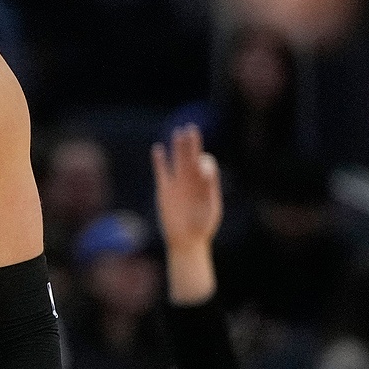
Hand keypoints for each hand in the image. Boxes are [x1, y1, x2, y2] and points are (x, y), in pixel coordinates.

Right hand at [151, 124, 221, 304]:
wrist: (186, 240)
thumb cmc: (202, 226)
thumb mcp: (210, 206)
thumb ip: (209, 188)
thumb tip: (207, 170)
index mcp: (205, 184)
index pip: (206, 164)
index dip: (205, 161)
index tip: (203, 165)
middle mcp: (191, 182)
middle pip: (191, 158)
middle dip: (191, 144)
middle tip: (191, 128)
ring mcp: (177, 185)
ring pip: (176, 161)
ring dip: (177, 148)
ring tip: (179, 132)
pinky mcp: (164, 190)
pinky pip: (162, 172)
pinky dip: (159, 161)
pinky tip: (158, 149)